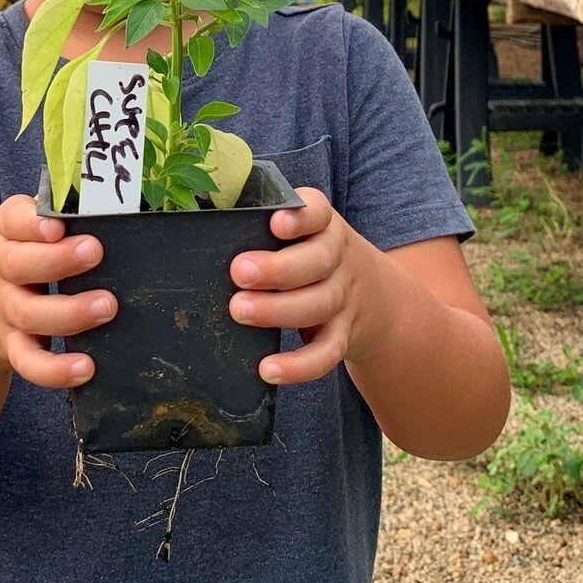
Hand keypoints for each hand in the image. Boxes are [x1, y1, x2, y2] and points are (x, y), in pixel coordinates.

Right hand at [0, 195, 114, 389]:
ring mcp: (5, 312)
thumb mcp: (25, 228)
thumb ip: (60, 214)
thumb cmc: (21, 255)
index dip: (33, 224)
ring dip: (69, 313)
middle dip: (58, 260)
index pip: (12, 223)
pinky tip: (85, 368)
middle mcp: (0, 271)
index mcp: (5, 232)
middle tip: (95, 252)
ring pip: (28, 315)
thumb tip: (115, 202)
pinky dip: (54, 370)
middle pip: (18, 266)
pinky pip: (29, 362)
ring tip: (107, 306)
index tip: (58, 225)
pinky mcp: (13, 347)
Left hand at [228, 187, 378, 384]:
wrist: (379, 297)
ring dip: (278, 310)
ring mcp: (344, 298)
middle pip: (319, 261)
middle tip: (239, 272)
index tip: (275, 222)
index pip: (319, 213)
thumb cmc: (310, 254)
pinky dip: (300, 366)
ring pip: (320, 304)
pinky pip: (327, 352)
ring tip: (239, 310)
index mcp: (323, 225)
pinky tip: (269, 369)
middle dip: (278, 268)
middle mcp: (339, 258)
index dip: (300, 217)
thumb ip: (262, 224)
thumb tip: (204, 229)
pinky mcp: (343, 334)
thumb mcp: (302, 231)